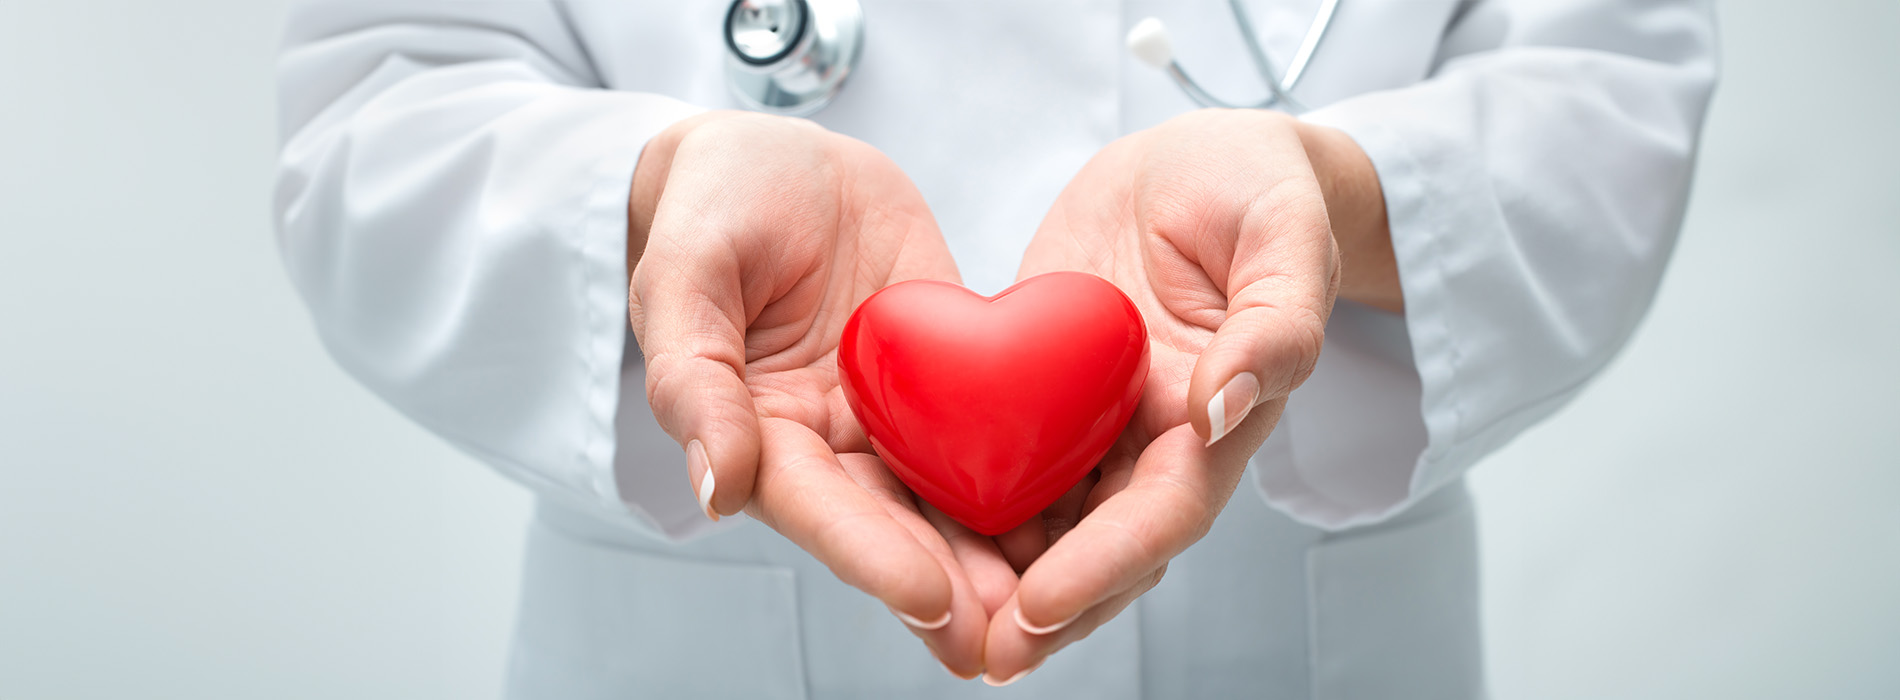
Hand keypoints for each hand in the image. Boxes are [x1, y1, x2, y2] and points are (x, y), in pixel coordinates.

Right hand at [627, 111, 1012, 675]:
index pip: (817, 508)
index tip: (929, 599)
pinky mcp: (945, 373)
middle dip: (952, 588)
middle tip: (1011, 640)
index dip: (872, 556)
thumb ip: (694, 378)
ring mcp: (889, 414)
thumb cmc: (708, 204)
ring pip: (947, 497)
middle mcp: (826, 442)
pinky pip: (991, 426)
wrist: (771, 153)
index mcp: (756, 430)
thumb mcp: (685, 273)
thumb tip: (717, 489)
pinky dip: (1032, 473)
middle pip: (891, 528)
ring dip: (998, 557)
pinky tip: (1088, 513)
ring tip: (1058, 607)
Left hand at [980, 109, 1386, 682]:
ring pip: (1048, 521)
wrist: (1205, 166)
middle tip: (982, 658)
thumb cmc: (1261, 192)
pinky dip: (963, 500)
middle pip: (1100, 547)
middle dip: (1045, 611)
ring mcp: (1097, 422)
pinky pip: (1002, 455)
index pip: (1162, 514)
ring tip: (934, 625)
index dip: (1103, 566)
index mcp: (1219, 417)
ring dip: (998, 579)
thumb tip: (1226, 405)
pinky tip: (906, 530)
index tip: (1041, 608)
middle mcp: (1156, 438)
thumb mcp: (1283, 236)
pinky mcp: (1045, 391)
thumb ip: (1274, 325)